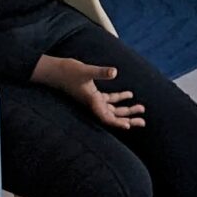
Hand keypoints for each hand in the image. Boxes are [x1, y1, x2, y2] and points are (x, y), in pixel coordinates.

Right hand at [32, 55, 146, 130]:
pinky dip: (118, 98)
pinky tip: (129, 95)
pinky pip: (108, 100)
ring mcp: (92, 100)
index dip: (117, 123)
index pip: (105, 117)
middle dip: (128, 119)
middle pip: (113, 116)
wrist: (53, 70)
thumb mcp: (85, 70)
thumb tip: (114, 72)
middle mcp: (93, 104)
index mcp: (91, 102)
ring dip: (126, 110)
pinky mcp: (92, 94)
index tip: (128, 126)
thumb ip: (100, 72)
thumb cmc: (67, 71)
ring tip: (142, 109)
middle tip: (143, 122)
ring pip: (112, 109)